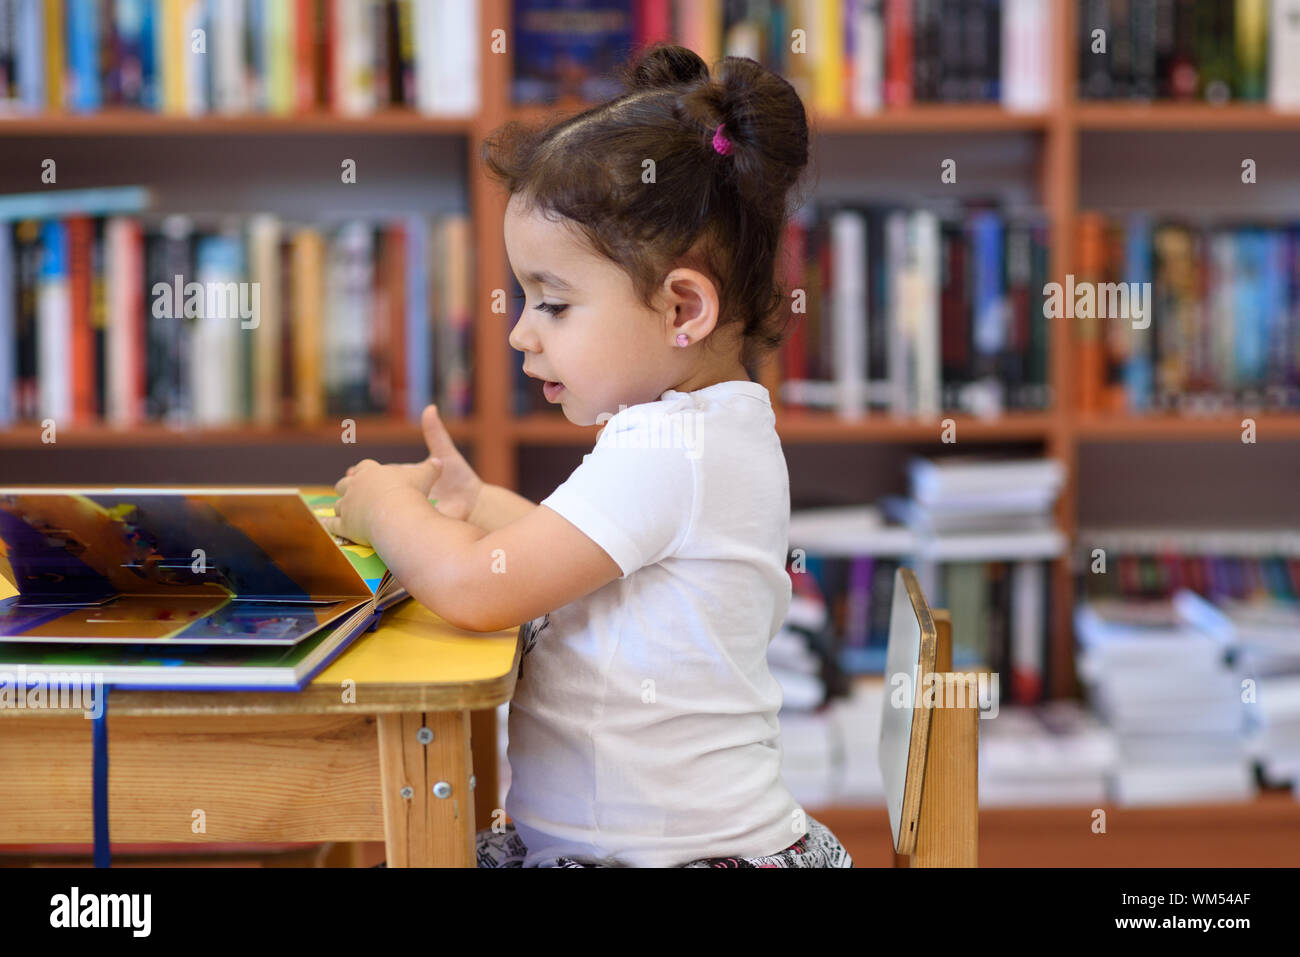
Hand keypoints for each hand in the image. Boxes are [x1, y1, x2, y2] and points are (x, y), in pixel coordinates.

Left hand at [324, 457, 441, 546]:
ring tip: (344, 510)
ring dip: (341, 507)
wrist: (396, 513)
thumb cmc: (409, 491)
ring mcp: (347, 506)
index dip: (365, 470)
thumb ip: (431, 468)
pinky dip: (330, 524)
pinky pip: (333, 524)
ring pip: (338, 504)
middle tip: (352, 491)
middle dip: (347, 487)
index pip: (364, 467)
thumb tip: (441, 461)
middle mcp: (354, 486)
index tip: (364, 473)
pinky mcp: (344, 524)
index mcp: (371, 471)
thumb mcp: (424, 475)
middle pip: (344, 484)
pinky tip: (328, 525)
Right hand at [340, 405, 482, 521]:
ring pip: (385, 513)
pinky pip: (399, 529)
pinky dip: (389, 529)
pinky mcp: (416, 525)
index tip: (351, 473)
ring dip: (371, 513)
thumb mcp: (445, 454)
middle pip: (378, 495)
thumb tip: (429, 407)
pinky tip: (377, 530)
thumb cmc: (460, 477)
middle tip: (347, 493)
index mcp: (406, 477)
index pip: (380, 475)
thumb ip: (435, 433)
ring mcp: (408, 511)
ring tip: (356, 513)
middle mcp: (403, 495)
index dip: (364, 475)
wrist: (475, 503)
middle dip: (361, 495)